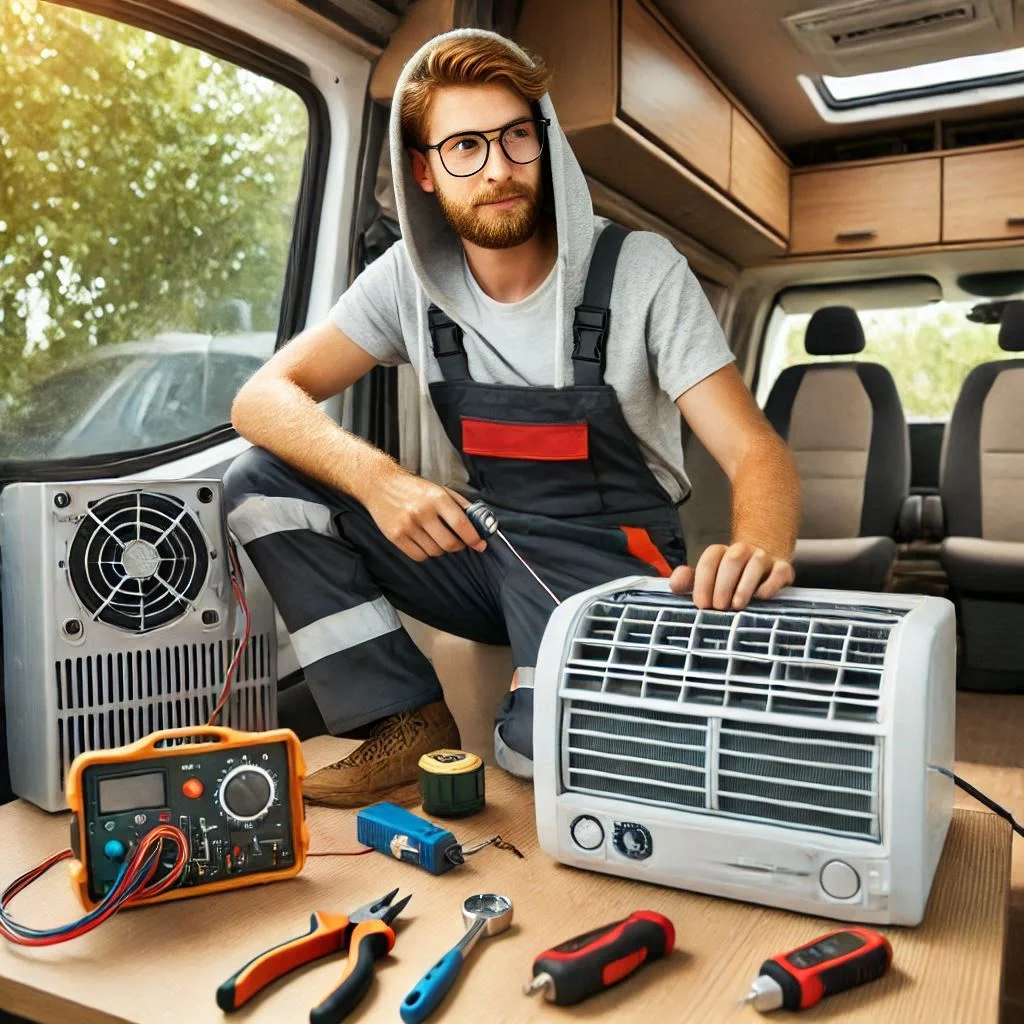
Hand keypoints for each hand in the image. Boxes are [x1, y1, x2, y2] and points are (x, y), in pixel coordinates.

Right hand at [362, 466, 485, 561]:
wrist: (380, 485)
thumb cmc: (413, 488)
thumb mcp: (440, 490)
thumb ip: (461, 505)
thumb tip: (480, 524)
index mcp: (437, 498)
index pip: (461, 524)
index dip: (474, 538)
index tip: (480, 545)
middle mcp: (422, 512)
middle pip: (449, 543)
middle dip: (458, 547)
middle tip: (458, 543)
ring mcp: (407, 526)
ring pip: (434, 552)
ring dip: (441, 549)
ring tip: (437, 538)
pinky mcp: (395, 536)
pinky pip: (419, 556)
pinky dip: (426, 554)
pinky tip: (425, 543)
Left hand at [668, 542, 793, 610]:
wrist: (765, 567)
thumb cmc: (731, 579)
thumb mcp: (708, 579)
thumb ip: (689, 581)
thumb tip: (674, 585)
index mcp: (721, 552)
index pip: (710, 560)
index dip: (703, 582)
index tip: (701, 604)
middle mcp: (742, 551)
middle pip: (731, 560)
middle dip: (722, 586)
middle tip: (719, 608)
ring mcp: (764, 558)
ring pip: (755, 564)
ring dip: (744, 586)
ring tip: (737, 606)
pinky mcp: (783, 569)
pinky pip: (779, 572)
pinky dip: (769, 585)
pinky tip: (761, 597)